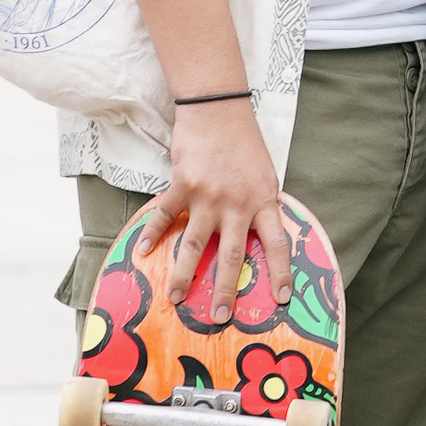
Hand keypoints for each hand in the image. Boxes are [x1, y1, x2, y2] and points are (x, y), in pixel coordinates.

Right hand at [137, 97, 291, 322]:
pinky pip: (165, 216)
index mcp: (264, 201)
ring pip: (194, 246)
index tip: (282, 299)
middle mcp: (238, 204)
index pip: (278, 244)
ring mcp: (209, 196)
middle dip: (225, 291)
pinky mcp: (183, 185)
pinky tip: (143, 252)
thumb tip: (259, 237)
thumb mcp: (264, 176)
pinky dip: (152, 234)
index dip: (281, 273)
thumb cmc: (244, 143)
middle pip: (232, 257)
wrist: (219, 109)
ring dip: (184, 276)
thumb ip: (260, 206)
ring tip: (177, 299)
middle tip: (219, 317)